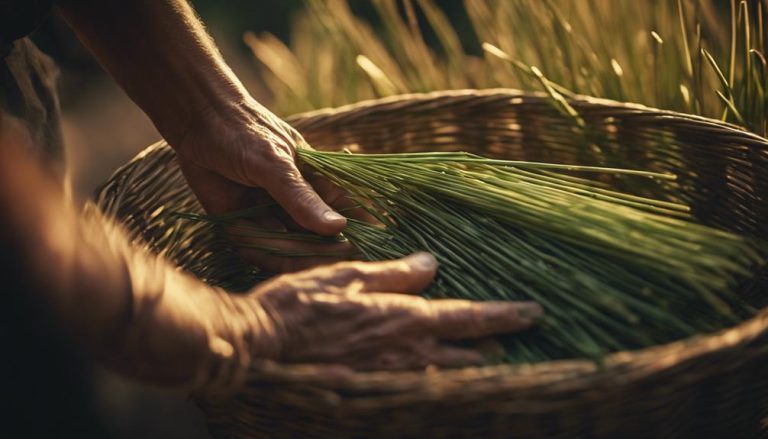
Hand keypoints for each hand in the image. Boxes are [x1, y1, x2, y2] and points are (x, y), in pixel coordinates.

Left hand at [173, 98, 361, 272]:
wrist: (196, 122)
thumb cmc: (245, 132)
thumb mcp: (275, 163)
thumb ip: (302, 197)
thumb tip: (338, 227)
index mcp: (319, 186)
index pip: (348, 217)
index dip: (355, 238)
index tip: (356, 255)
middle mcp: (299, 206)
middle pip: (317, 244)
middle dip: (307, 251)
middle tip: (290, 244)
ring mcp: (273, 217)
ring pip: (286, 252)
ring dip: (274, 249)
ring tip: (254, 225)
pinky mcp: (245, 226)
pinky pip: (256, 249)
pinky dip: (250, 246)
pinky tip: (238, 227)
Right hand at [238, 252, 541, 370]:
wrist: (263, 346)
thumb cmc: (301, 305)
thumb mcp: (349, 275)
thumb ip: (395, 274)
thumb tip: (430, 264)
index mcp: (405, 318)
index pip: (468, 318)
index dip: (504, 316)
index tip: (534, 313)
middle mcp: (407, 353)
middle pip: (468, 355)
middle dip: (496, 348)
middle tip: (519, 341)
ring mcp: (392, 376)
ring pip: (447, 375)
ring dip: (472, 366)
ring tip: (491, 357)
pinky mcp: (374, 389)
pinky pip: (419, 386)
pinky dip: (439, 379)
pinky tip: (441, 373)